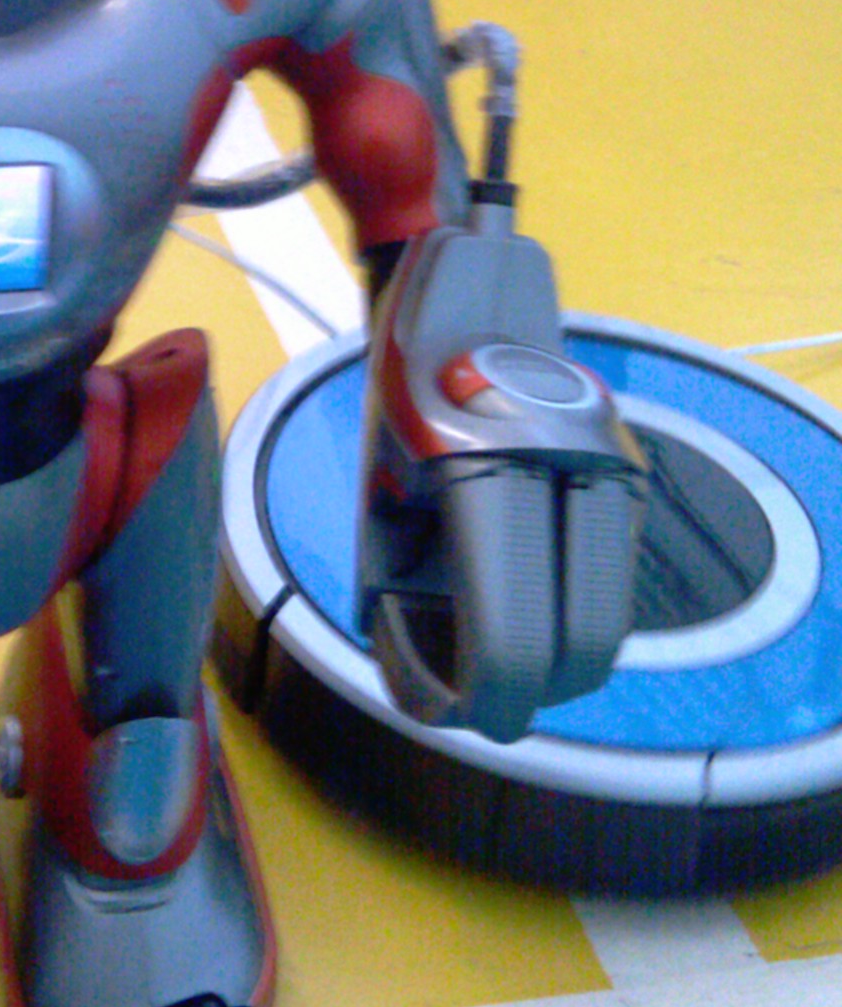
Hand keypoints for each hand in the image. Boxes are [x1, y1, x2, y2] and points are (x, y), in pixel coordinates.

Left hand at [358, 225, 645, 742]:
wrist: (468, 289)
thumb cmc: (405, 387)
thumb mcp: (380, 482)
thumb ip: (404, 570)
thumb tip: (430, 669)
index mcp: (481, 474)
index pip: (514, 632)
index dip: (497, 697)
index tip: (480, 717)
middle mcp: (560, 472)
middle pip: (584, 636)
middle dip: (540, 689)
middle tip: (497, 709)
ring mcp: (604, 464)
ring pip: (610, 604)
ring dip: (569, 648)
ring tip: (513, 658)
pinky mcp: (626, 462)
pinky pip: (613, 561)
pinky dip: (582, 598)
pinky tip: (541, 597)